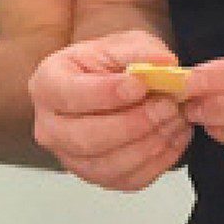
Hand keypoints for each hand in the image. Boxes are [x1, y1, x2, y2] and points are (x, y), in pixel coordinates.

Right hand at [29, 30, 191, 190]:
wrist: (112, 83)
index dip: (106, 93)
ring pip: (108, 165)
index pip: (70, 95)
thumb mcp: (122, 44)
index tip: (139, 85)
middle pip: (86, 138)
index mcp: (48, 84)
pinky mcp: (96, 176)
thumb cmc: (109, 64)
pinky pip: (127, 179)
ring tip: (175, 119)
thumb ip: (142, 52)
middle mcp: (50, 126)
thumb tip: (165, 65)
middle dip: (133, 124)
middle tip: (166, 105)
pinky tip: (173, 137)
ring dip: (150, 144)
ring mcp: (70, 157)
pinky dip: (157, 161)